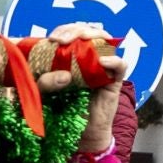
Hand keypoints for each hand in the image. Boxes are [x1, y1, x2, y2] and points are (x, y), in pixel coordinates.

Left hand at [35, 23, 128, 150]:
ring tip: (83, 40)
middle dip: (75, 30)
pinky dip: (113, 61)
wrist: (78, 133)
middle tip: (62, 40)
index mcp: (69, 55)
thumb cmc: (58, 111)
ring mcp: (101, 67)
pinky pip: (120, 65)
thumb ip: (44, 83)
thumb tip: (64, 75)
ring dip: (94, 36)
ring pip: (105, 40)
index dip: (64, 30)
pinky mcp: (114, 80)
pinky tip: (102, 62)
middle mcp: (87, 57)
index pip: (70, 31)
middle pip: (87, 31)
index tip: (53, 39)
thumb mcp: (42, 95)